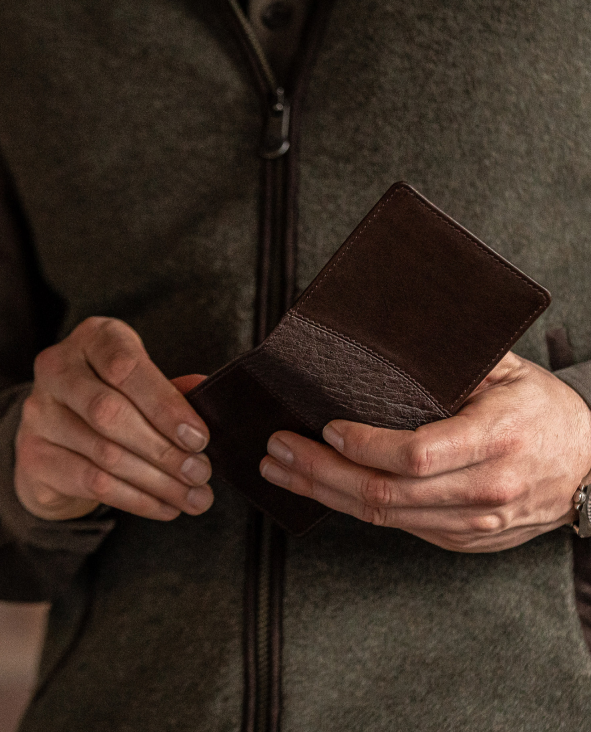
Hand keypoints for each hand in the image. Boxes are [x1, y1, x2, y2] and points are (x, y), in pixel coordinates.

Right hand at [15, 317, 212, 520]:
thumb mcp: (146, 382)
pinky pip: (91, 483)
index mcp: (95, 338)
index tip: (199, 438)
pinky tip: (166, 507)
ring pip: (105, 454)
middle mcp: (58, 369)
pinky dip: (137, 499)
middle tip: (201, 473)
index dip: (166, 405)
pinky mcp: (34, 456)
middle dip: (165, 450)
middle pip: (111, 413)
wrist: (61, 432)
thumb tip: (206, 392)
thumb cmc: (118, 396)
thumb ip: (174, 390)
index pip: (126, 368)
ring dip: (158, 482)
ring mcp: (39, 413)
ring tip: (194, 497)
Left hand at [260, 352, 590, 551]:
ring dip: (325, 494)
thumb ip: (455, 366)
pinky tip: (324, 488)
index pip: (415, 455)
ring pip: (384, 518)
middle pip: (386, 493)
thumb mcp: (509, 373)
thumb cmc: (545, 413)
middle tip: (277, 451)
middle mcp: (484, 491)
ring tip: (283, 471)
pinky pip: (399, 527)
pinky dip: (355, 507)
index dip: (364, 446)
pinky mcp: (461, 539)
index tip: (325, 428)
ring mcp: (472, 524)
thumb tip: (388, 352)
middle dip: (320, 473)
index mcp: (496, 440)